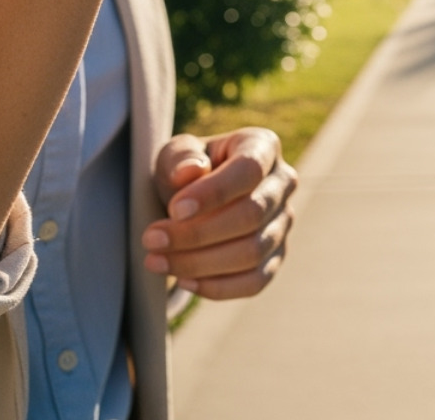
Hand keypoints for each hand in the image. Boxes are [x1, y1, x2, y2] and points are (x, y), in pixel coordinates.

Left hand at [143, 128, 298, 299]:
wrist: (192, 199)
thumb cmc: (185, 171)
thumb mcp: (174, 155)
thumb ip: (180, 157)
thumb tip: (189, 172)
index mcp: (262, 147)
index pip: (249, 170)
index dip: (214, 193)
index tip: (174, 210)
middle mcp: (282, 183)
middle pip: (252, 215)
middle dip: (197, 233)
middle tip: (151, 239)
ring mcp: (283, 222)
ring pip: (252, 252)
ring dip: (199, 262)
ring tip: (156, 260)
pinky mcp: (275, 256)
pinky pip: (255, 282)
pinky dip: (217, 287)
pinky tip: (183, 280)